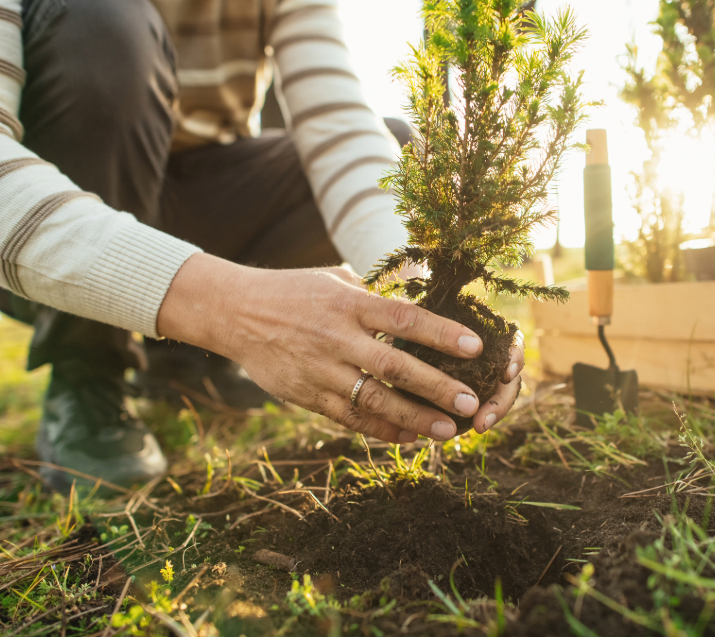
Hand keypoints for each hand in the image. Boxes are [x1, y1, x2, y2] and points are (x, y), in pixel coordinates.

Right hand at [157, 254, 522, 442]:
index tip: (476, 347)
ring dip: (413, 417)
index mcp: (348, 303)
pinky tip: (406, 437)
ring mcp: (320, 369)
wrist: (235, 312)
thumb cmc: (292, 292)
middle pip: (395, 366)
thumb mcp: (333, 280)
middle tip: (470, 402)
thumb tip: (415, 296)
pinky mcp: (306, 394)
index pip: (404, 318)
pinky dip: (379, 428)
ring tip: (446, 430)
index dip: (442, 333)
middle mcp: (337, 337)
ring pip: (373, 399)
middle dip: (436, 387)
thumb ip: (372, 295)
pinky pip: (347, 417)